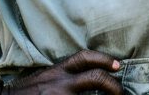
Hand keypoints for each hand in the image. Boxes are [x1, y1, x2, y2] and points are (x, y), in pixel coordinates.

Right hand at [2, 50, 121, 93]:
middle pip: (96, 78)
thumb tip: (91, 78)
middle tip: (121, 93)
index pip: (85, 58)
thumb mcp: (47, 76)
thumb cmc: (27, 91)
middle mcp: (61, 83)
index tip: (117, 66)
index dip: (105, 59)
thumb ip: (66, 75)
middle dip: (114, 86)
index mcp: (58, 70)